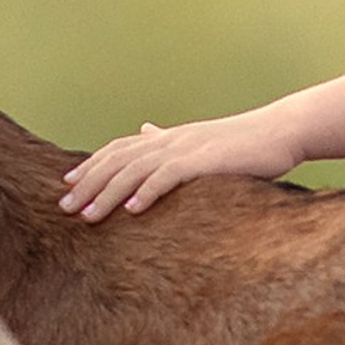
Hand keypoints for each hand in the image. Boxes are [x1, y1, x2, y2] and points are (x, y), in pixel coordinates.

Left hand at [60, 107, 300, 220]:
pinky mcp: (204, 160)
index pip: (119, 149)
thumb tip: (144, 129)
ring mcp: (186, 148)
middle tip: (65, 207)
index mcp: (167, 137)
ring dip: (109, 193)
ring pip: (136, 169)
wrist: (279, 132)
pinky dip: (148, 191)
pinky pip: (169, 176)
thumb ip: (167, 139)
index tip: (67, 185)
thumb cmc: (241, 143)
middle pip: (118, 160)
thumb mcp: (197, 141)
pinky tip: (132, 210)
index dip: (92, 166)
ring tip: (89, 215)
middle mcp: (169, 140)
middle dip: (90, 184)